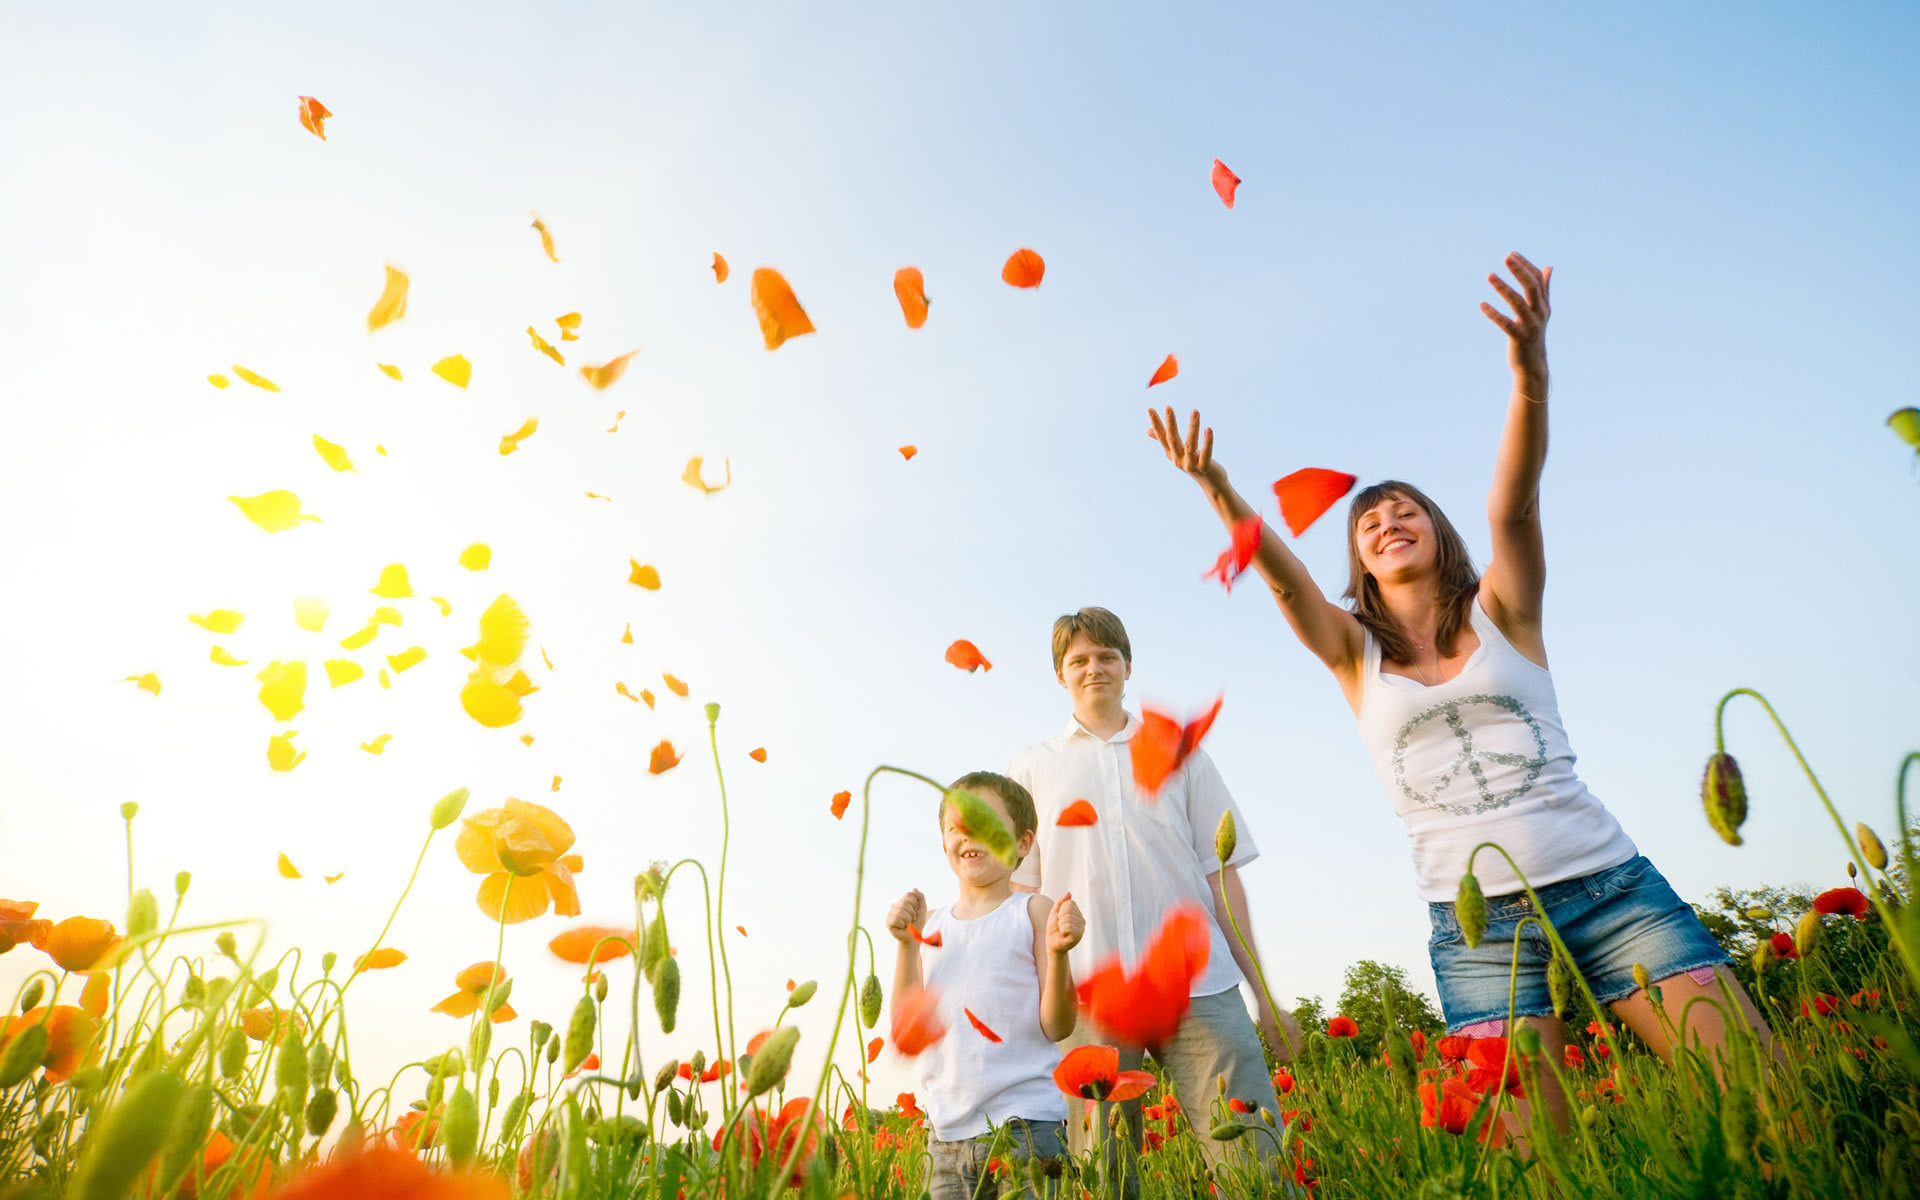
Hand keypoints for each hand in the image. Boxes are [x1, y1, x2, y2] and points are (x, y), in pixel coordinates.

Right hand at [886, 890, 926, 944]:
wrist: (913, 937)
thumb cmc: (917, 924)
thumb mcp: (922, 910)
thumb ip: (920, 898)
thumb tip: (914, 888)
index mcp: (903, 901)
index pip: (909, 895)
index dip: (915, 904)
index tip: (916, 911)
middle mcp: (895, 905)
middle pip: (905, 903)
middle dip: (912, 913)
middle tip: (912, 919)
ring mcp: (891, 913)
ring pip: (900, 911)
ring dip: (907, 920)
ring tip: (907, 924)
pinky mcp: (888, 921)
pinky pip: (896, 919)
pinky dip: (902, 924)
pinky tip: (901, 927)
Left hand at [1046, 892, 1084, 954]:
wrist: (1052, 944)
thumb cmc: (1054, 929)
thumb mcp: (1055, 913)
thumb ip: (1061, 902)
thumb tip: (1069, 893)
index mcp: (1078, 914)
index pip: (1070, 903)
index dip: (1061, 910)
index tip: (1060, 918)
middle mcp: (1082, 921)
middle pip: (1069, 909)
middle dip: (1060, 917)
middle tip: (1060, 926)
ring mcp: (1081, 929)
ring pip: (1068, 918)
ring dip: (1060, 925)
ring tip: (1062, 931)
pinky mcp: (1078, 937)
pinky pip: (1069, 927)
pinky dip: (1062, 930)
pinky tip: (1064, 934)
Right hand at [1147, 407, 1227, 491]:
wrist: (1211, 483)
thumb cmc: (1194, 463)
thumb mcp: (1178, 451)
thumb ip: (1163, 440)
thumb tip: (1146, 430)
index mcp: (1171, 454)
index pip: (1161, 436)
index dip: (1155, 423)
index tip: (1149, 409)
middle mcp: (1178, 459)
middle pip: (1173, 439)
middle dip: (1170, 423)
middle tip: (1168, 407)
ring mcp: (1190, 465)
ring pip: (1191, 444)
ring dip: (1193, 427)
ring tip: (1195, 411)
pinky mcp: (1204, 468)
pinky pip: (1206, 453)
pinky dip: (1207, 442)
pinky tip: (1208, 429)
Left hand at [1259, 1004, 1300, 1065]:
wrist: (1265, 1000)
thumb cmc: (1266, 1015)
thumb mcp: (1269, 1032)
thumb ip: (1276, 1045)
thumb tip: (1282, 1057)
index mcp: (1291, 1029)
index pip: (1297, 1048)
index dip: (1291, 1056)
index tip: (1282, 1059)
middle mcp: (1294, 1027)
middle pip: (1295, 1045)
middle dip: (1286, 1051)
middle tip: (1275, 1052)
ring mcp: (1292, 1025)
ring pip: (1290, 1041)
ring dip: (1282, 1045)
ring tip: (1271, 1039)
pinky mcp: (1288, 1023)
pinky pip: (1287, 1035)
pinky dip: (1281, 1039)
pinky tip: (1272, 1035)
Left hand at [1480, 252, 1552, 378]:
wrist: (1532, 363)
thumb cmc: (1533, 333)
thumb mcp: (1540, 310)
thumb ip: (1544, 289)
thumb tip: (1549, 267)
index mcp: (1543, 304)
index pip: (1537, 279)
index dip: (1525, 266)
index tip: (1511, 254)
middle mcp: (1540, 313)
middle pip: (1532, 287)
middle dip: (1519, 271)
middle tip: (1506, 257)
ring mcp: (1531, 326)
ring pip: (1518, 303)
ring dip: (1503, 288)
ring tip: (1489, 275)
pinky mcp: (1519, 338)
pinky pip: (1506, 324)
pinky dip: (1494, 314)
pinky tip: (1481, 304)